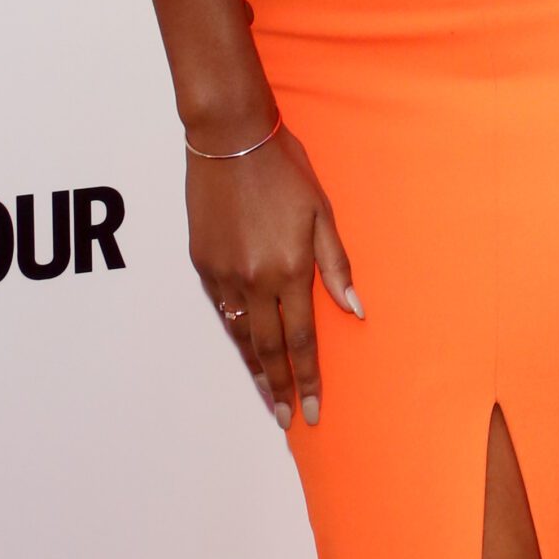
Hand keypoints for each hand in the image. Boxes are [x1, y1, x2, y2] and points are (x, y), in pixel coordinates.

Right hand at [187, 124, 358, 429]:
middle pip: (269, 349)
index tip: (314, 410)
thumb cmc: (284, 169)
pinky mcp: (203, 264)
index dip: (309, 377)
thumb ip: (336, 265)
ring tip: (268, 397)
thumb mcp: (322, 212)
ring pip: (241, 336)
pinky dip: (235, 335)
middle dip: (281, 387)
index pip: (301, 340)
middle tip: (289, 419)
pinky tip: (244, 348)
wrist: (230, 140)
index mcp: (289, 268)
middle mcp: (254, 279)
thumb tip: (355, 309)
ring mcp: (224, 275)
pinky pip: (222, 310)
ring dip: (256, 370)